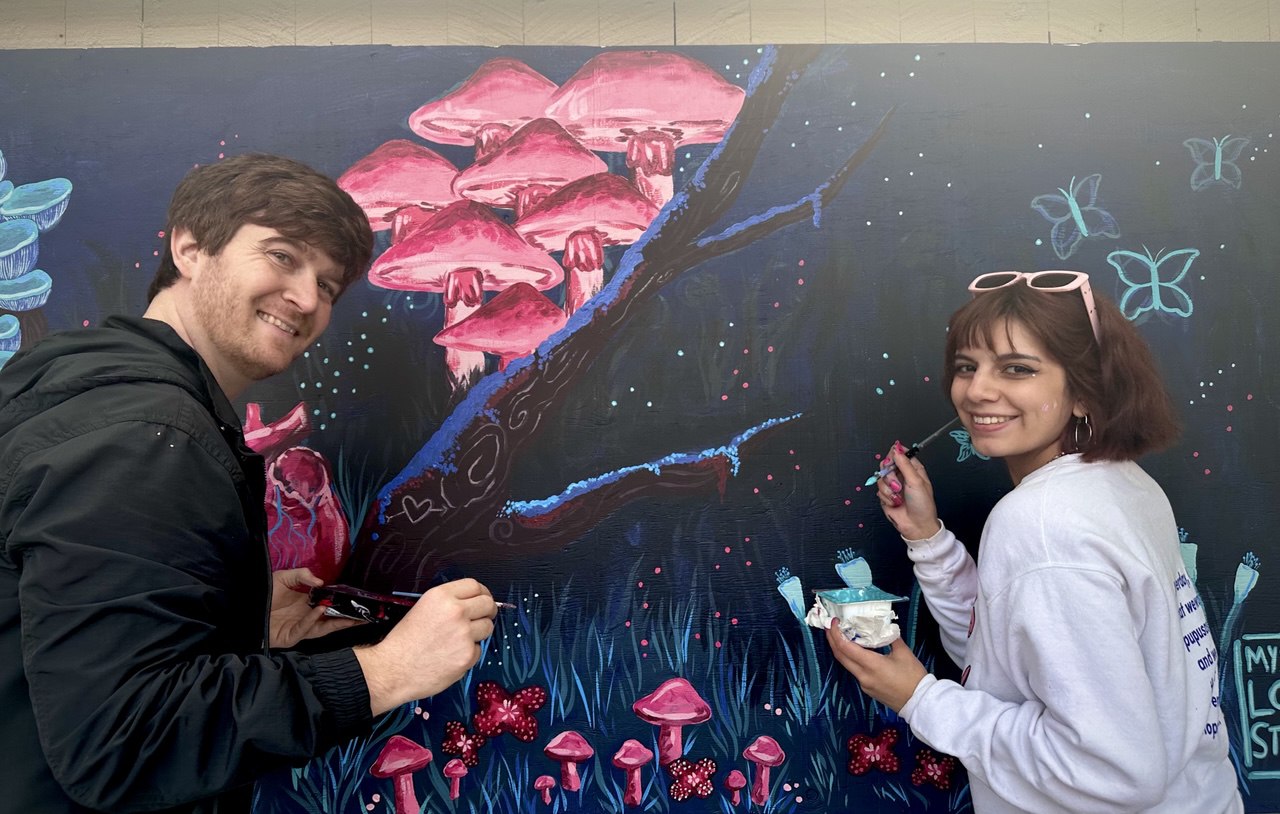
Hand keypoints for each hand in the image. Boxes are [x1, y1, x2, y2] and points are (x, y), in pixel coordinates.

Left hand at [269, 568, 361, 647]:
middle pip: (333, 620)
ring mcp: (300, 628)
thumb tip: (322, 583)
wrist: (244, 608)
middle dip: (349, 618)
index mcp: (308, 605)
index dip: (345, 604)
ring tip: (351, 615)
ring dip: (337, 622)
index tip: (360, 601)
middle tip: (366, 615)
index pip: (331, 606)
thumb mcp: (284, 577)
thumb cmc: (264, 593)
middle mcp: (307, 618)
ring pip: (324, 628)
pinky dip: (313, 620)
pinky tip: (320, 610)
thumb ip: (303, 575)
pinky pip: (305, 629)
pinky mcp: (291, 637)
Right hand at [354, 578, 496, 714]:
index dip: (481, 592)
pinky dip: (469, 653)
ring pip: (487, 627)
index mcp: (441, 597)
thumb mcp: (421, 608)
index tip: (482, 599)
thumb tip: (469, 602)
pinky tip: (452, 655)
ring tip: (459, 640)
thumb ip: (447, 602)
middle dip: (488, 611)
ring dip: (479, 633)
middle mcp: (455, 612)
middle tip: (483, 617)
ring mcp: (464, 634)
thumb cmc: (403, 643)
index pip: (474, 585)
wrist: (393, 670)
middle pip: (488, 604)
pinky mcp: (468, 655)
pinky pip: (479, 650)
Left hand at [825, 621, 927, 712]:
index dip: (836, 633)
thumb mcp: (904, 653)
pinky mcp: (868, 689)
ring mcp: (864, 684)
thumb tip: (884, 628)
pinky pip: (855, 672)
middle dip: (832, 640)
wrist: (920, 702)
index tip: (834, 622)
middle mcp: (863, 676)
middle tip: (830, 626)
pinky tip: (855, 652)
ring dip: (840, 650)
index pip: (845, 648)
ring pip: (846, 664)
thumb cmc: (913, 677)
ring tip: (840, 636)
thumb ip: (891, 638)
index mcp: (871, 665)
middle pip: (840, 656)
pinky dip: (851, 659)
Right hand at [877, 444, 940, 541]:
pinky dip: (886, 497)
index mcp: (913, 469)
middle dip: (889, 475)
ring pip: (881, 478)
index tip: (893, 461)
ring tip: (898, 497)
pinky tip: (895, 503)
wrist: (916, 525)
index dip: (894, 456)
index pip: (900, 454)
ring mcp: (893, 485)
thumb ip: (904, 464)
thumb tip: (896, 449)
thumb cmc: (922, 504)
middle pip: (887, 464)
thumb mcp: (916, 481)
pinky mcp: (886, 495)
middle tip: (898, 484)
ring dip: (889, 489)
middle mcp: (902, 476)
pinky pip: (879, 490)